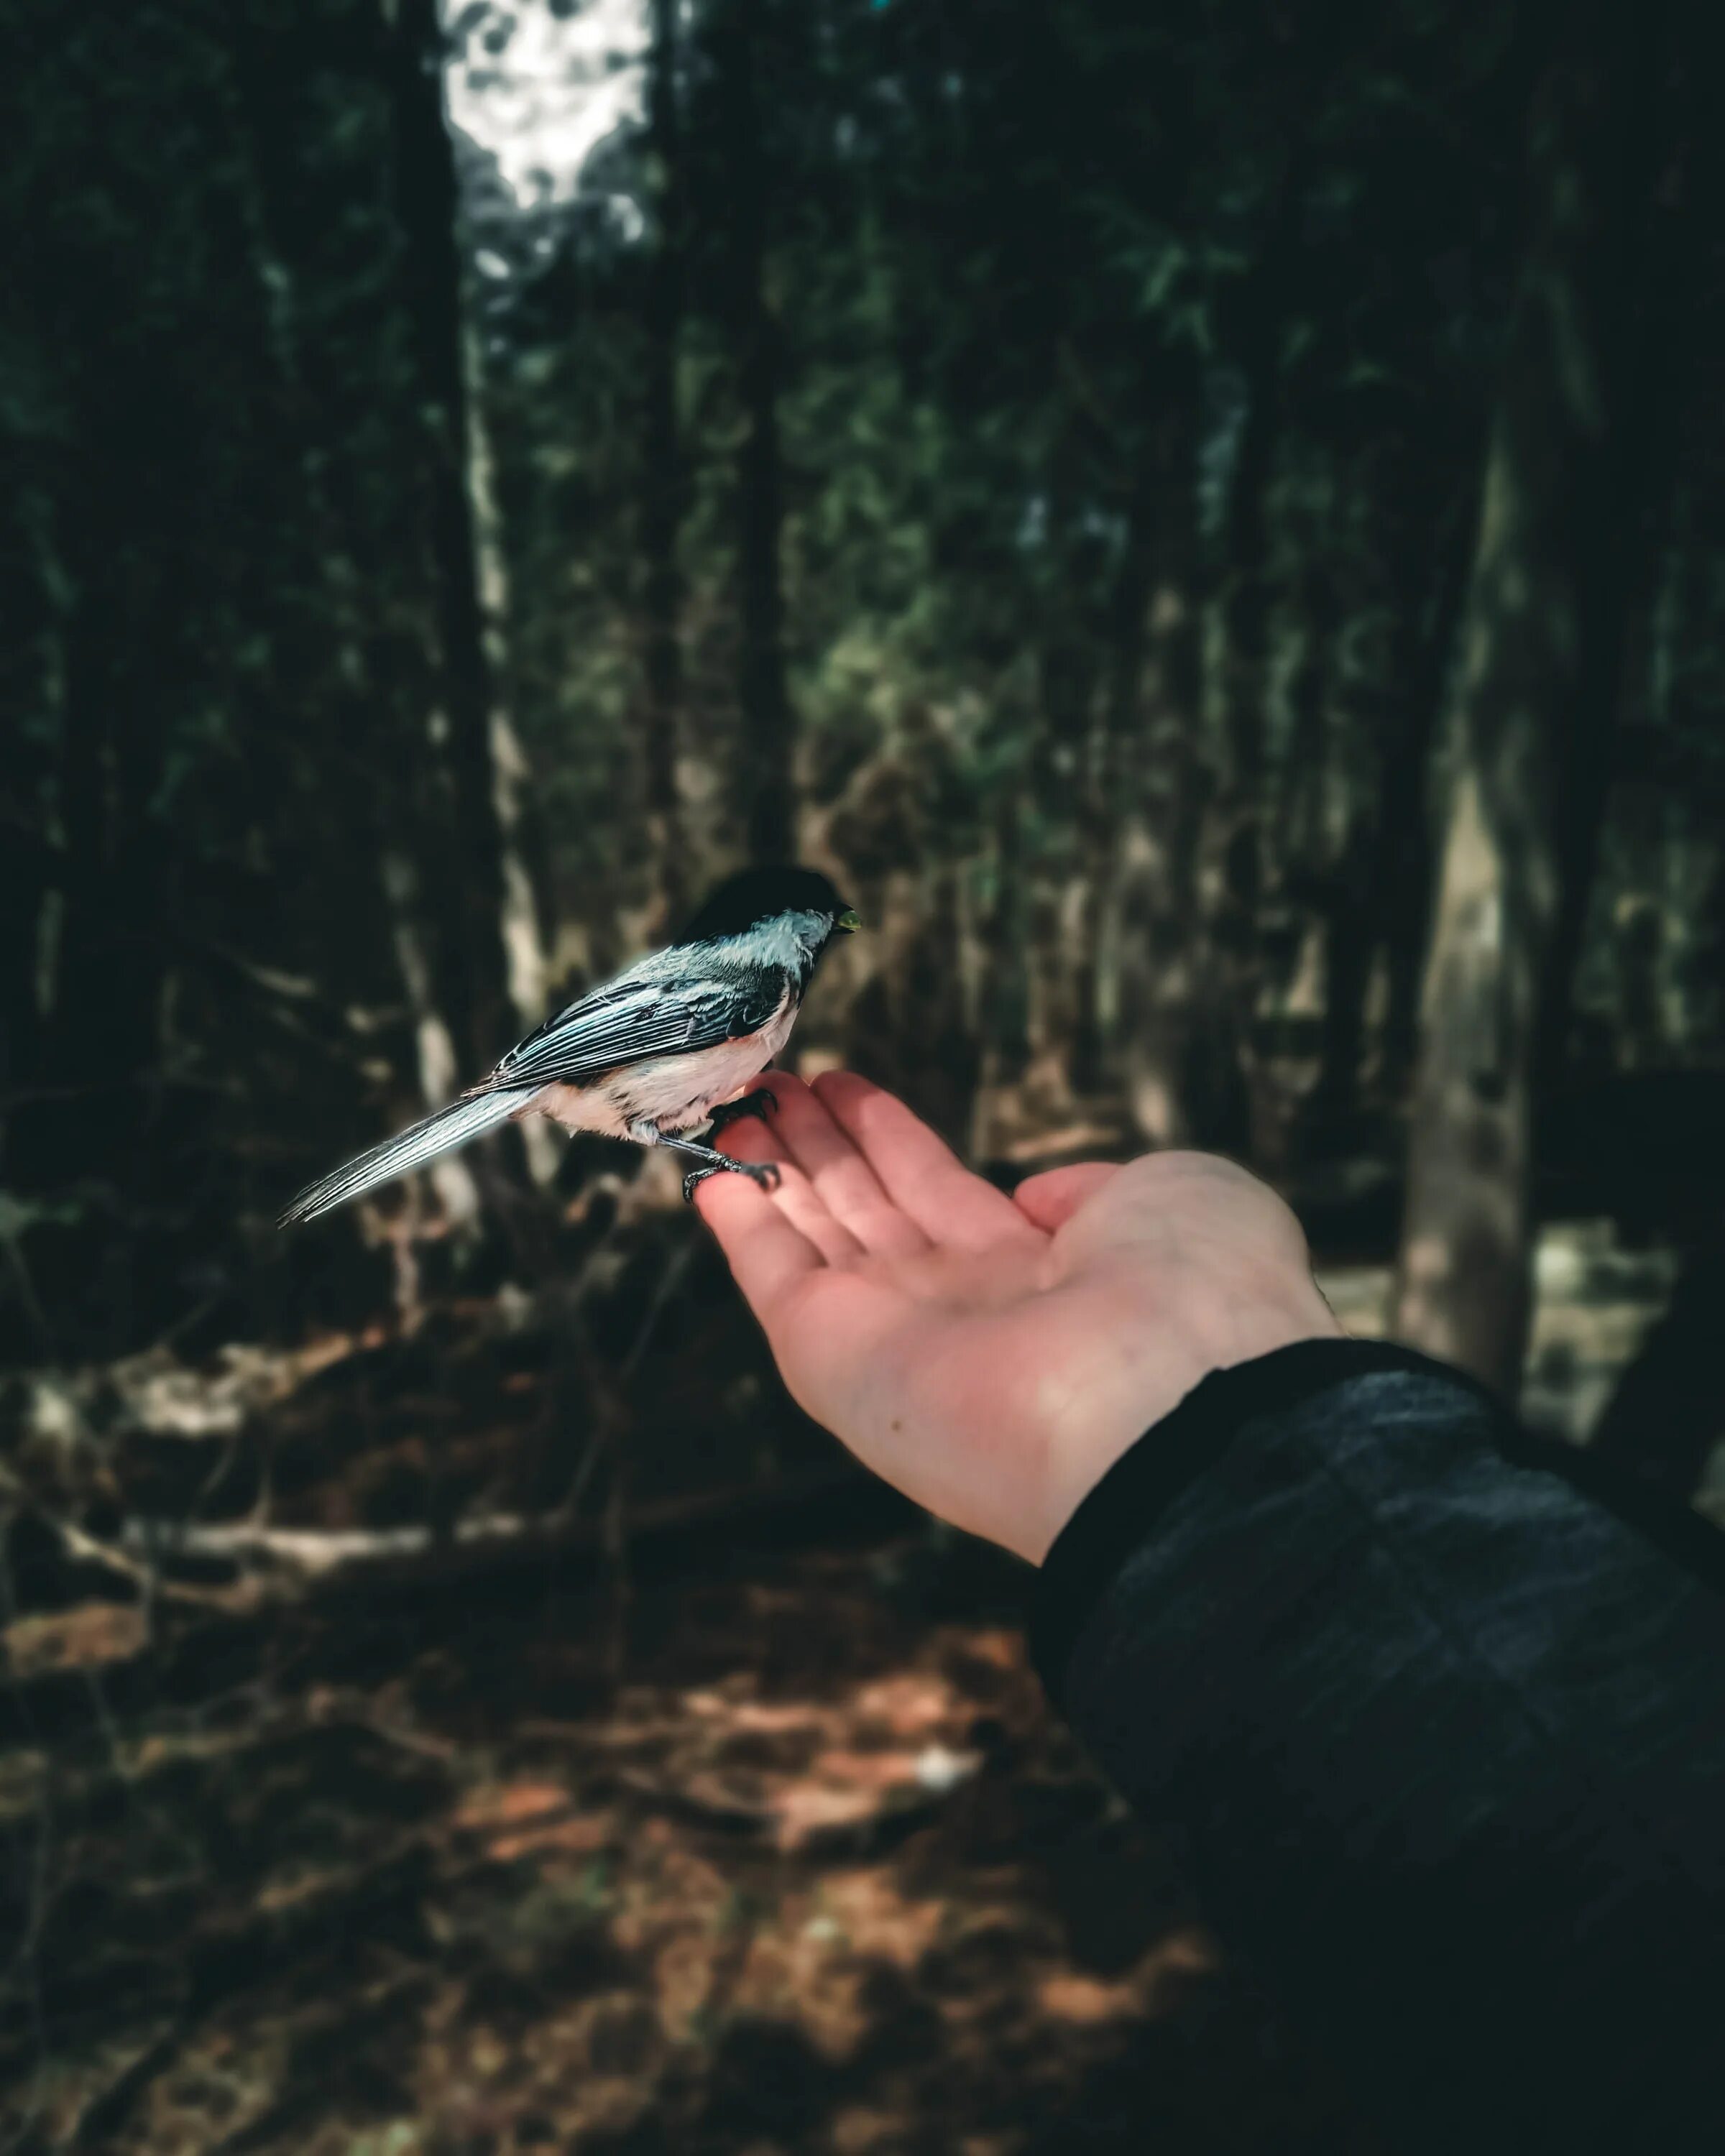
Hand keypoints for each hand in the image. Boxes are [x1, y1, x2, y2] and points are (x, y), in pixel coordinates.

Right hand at [695, 1072, 1342, 1562]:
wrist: (1167, 1407)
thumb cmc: (1193, 1293)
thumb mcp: (1172, 1195)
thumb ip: (1094, 1188)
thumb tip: (1035, 1199)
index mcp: (1046, 1279)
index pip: (947, 1198)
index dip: (893, 1139)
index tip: (848, 1086)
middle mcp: (964, 1314)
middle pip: (870, 1214)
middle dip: (822, 1145)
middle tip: (776, 1080)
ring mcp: (895, 1340)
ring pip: (817, 1236)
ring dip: (773, 1167)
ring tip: (737, 1101)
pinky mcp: (832, 1358)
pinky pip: (776, 1278)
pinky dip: (739, 1226)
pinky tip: (710, 1175)